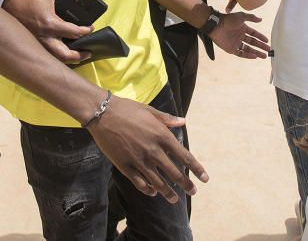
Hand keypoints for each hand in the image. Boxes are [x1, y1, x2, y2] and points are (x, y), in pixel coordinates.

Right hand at [0, 0, 92, 62]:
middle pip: (65, 55)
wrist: (11, 4)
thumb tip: (76, 3)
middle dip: (79, 55)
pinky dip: (58, 56)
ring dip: (69, 59)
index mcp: (50, 23)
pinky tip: (66, 54)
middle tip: (88, 52)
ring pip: (56, 59)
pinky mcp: (34, 45)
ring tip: (79, 56)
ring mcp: (39, 43)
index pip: (73, 32)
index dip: (85, 31)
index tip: (90, 29)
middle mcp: (45, 37)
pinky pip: (49, 55)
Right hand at [88, 96, 207, 201]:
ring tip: (174, 199)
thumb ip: (167, 119)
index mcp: (162, 135)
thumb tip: (183, 122)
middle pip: (175, 173)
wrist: (102, 113)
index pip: (185, 156)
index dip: (197, 169)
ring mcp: (139, 160)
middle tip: (193, 192)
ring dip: (168, 192)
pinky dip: (148, 189)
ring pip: (158, 182)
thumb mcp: (150, 111)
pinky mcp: (125, 166)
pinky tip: (153, 192)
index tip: (205, 179)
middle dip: (186, 185)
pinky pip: (140, 183)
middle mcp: (153, 150)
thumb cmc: (127, 109)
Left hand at [210, 12, 269, 58]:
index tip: (267, 41)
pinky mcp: (231, 49)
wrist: (216, 25)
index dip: (261, 37)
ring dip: (256, 52)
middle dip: (261, 47)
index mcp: (243, 28)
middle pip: (253, 43)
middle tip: (269, 50)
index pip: (254, 34)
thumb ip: (251, 18)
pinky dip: (248, 55)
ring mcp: (236, 43)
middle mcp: (240, 36)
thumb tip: (261, 19)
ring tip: (264, 56)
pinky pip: (241, 53)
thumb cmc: (228, 19)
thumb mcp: (241, 16)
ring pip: (248, 49)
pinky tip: (254, 56)